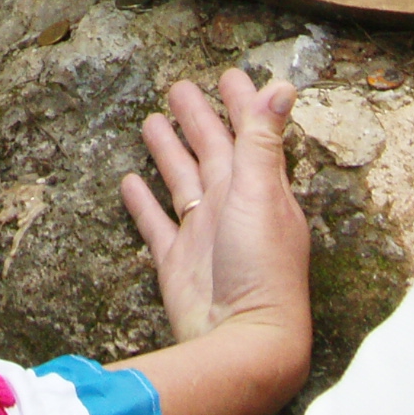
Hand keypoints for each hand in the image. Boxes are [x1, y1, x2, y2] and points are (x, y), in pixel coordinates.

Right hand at [117, 67, 312, 414]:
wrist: (240, 339)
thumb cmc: (260, 265)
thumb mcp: (259, 192)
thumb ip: (263, 139)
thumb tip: (283, 86)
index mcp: (260, 189)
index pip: (249, 135)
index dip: (240, 104)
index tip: (229, 75)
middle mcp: (233, 208)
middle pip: (212, 152)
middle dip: (198, 118)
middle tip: (177, 86)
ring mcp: (204, 235)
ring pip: (183, 181)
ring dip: (169, 152)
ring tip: (152, 120)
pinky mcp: (177, 262)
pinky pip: (157, 223)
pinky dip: (144, 202)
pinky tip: (129, 180)